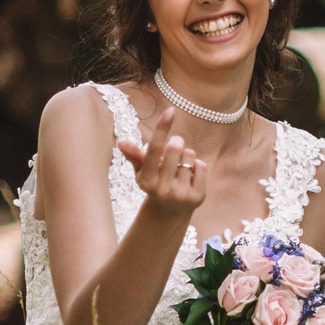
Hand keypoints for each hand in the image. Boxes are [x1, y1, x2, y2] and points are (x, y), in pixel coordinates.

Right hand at [121, 104, 205, 220]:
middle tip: (172, 149)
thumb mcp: (142, 172)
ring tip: (179, 166)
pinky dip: (197, 165)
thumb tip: (122, 142)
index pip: (154, 149)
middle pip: (175, 148)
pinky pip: (202, 166)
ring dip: (186, 155)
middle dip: (175, 142)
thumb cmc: (154, 184)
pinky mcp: (197, 197)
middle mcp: (163, 189)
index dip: (162, 128)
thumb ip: (134, 156)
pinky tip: (190, 174)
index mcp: (146, 180)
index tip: (170, 110)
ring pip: (190, 155)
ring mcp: (181, 194)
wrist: (169, 213)